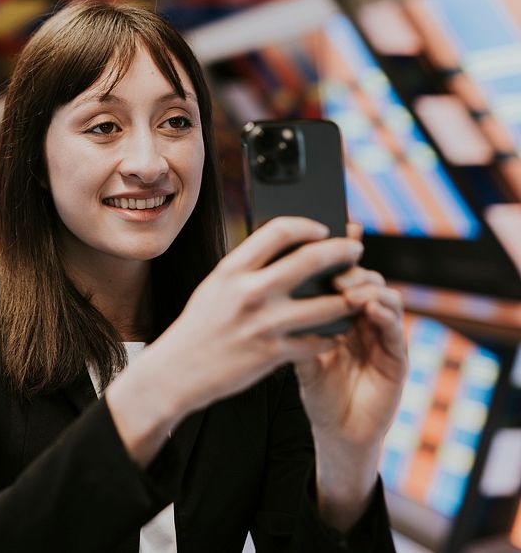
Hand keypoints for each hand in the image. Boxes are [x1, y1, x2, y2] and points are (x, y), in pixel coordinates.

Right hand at [109, 216, 362, 466]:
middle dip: (342, 251)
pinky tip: (335, 331)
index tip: (323, 229)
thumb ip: (246, 268)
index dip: (308, 225)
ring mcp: (264, 324)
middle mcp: (249, 292)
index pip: (279, 231)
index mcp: (231, 270)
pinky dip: (332, 335)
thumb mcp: (214, 287)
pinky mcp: (273, 354)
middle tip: (355, 251)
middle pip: (311, 259)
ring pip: (327, 304)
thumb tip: (286, 249)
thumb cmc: (198, 327)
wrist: (176, 372)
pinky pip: (318, 341)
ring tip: (356, 294)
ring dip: (348, 298)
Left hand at [293, 223, 407, 450]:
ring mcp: (384, 338)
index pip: (342, 275)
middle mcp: (366, 320)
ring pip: (385, 298)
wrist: (336, 431)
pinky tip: (370, 308)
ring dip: (369, 288)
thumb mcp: (297, 353)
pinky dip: (385, 315)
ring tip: (349, 288)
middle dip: (352, 267)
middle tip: (335, 265)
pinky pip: (395, 330)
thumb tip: (266, 287)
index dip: (337, 253)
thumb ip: (291, 323)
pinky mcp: (398, 359)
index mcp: (342, 314)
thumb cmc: (317, 389)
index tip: (324, 232)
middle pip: (365, 279)